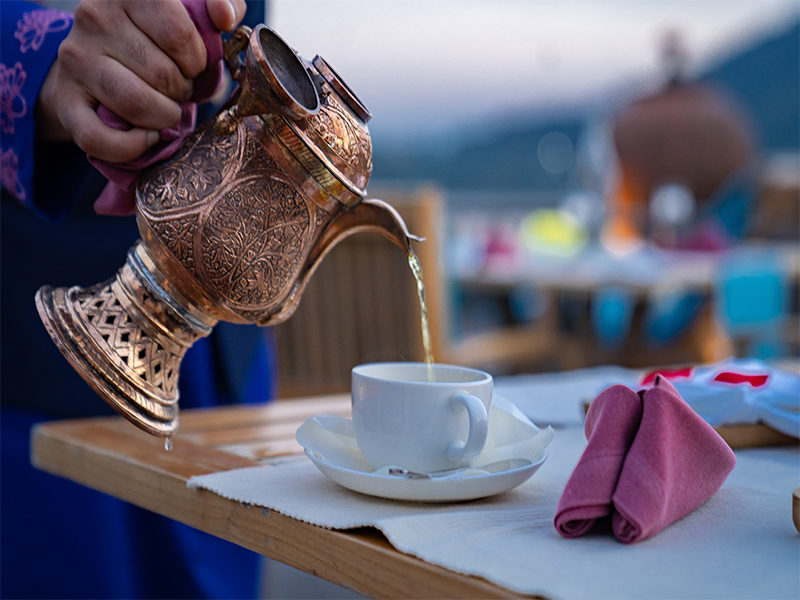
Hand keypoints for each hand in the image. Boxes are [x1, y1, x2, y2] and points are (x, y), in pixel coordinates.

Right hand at [36, 0, 245, 162]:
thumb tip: (225, 16)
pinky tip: (146, 136)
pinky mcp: (64, 99)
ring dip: (163, 117)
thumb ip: (219, 5)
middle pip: (162, 73)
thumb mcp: (189, 14)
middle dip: (182, 91)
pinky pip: (101, 138)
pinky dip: (132, 147)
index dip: (196, 60)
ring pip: (136, 103)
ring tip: (165, 109)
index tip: (192, 64)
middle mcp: (94, 18)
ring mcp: (75, 59)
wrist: (93, 64)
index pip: (178, 33)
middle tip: (177, 89)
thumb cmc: (153, 40)